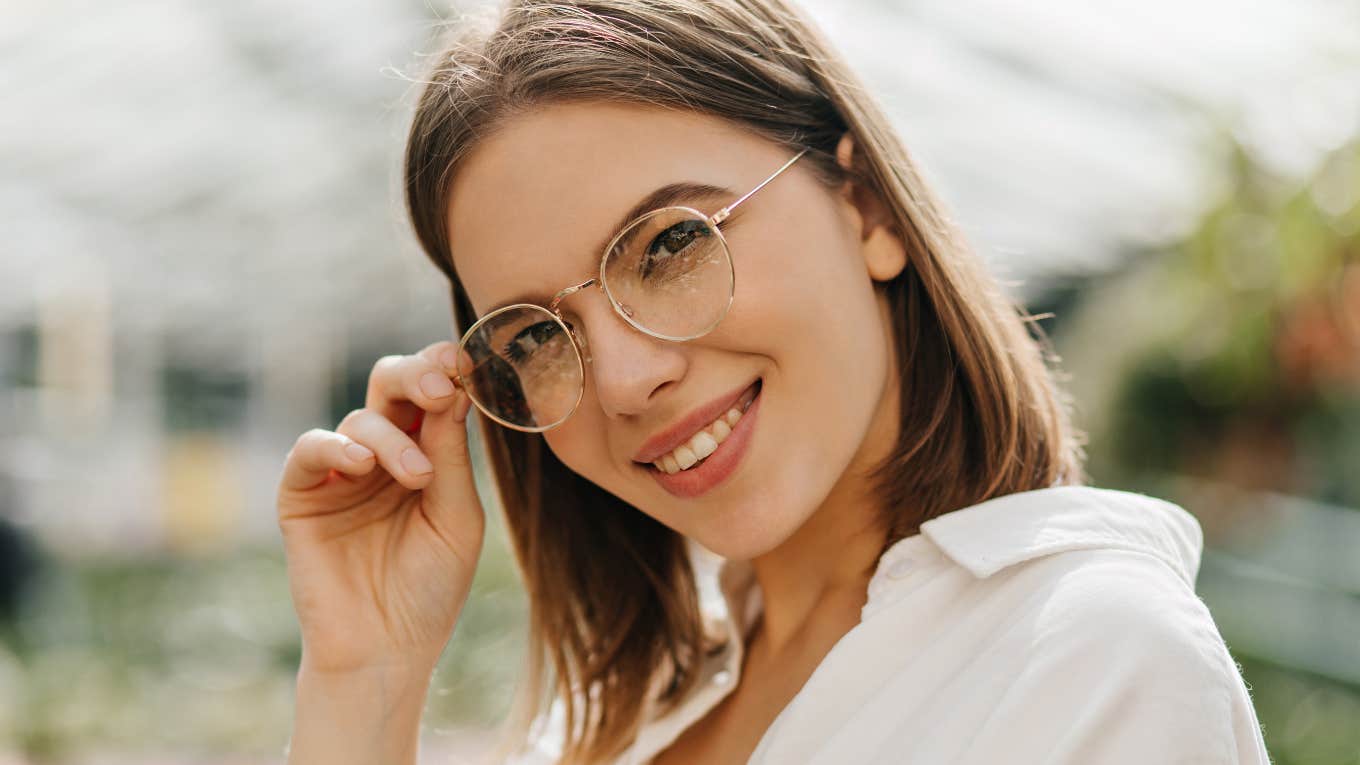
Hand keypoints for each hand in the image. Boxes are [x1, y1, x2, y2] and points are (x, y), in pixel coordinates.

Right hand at [276, 341, 482, 674]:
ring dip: (391, 437)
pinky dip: (336, 445)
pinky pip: (311, 448)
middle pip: (391, 386)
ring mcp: (340, 473)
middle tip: (440, 387)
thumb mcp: (456, 517)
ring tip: (417, 476)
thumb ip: (452, 456)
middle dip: (416, 376)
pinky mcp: (302, 496)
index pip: (432, 395)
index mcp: (426, 454)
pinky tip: (363, 465)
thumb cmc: (430, 588)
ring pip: (360, 417)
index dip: (445, 371)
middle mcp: (382, 455)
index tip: (465, 363)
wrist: (387, 649)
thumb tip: (456, 390)